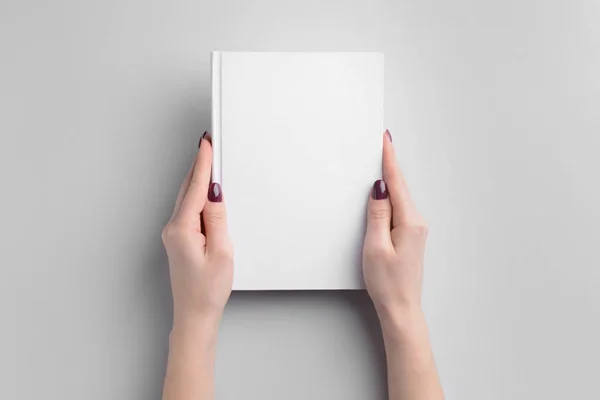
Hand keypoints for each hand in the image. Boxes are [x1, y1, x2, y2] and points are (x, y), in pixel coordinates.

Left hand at [161, 134, 233, 326]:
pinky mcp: (178, 239)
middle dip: (198, 165)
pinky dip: (194, 195)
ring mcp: (173, 234)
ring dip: (196, 179)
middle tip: (207, 144)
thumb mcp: (222, 251)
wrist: (194, 314)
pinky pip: (186, 209)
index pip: (195, 188)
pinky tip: (202, 191)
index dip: (203, 164)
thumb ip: (217, 218)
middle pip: (187, 189)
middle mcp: (173, 228)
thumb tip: (214, 193)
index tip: (206, 144)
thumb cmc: (208, 289)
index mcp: (182, 229)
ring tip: (208, 160)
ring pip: (185, 198)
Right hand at [363, 130, 428, 322]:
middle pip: (400, 187)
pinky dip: (391, 196)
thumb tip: (380, 189)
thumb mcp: (375, 247)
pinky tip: (385, 192)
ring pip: (400, 198)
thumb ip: (378, 214)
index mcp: (409, 222)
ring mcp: (415, 230)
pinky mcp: (410, 236)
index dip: (389, 160)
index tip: (386, 140)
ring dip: (390, 180)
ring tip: (381, 160)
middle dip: (389, 164)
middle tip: (382, 143)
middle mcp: (416, 223)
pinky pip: (399, 209)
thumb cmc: (388, 283)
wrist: (401, 309)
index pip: (397, 183)